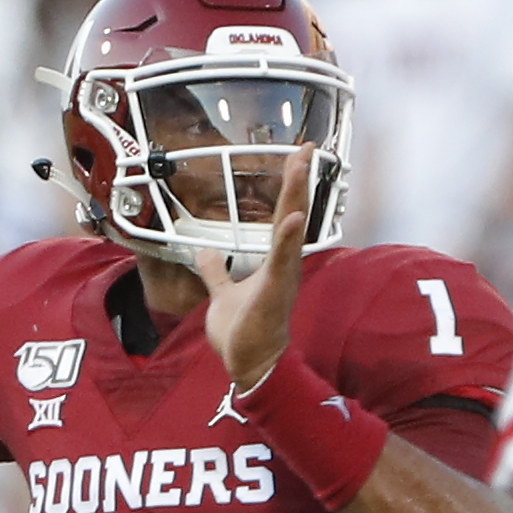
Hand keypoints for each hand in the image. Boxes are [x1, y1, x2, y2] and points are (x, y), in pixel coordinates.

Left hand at [194, 144, 312, 390]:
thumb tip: (206, 252)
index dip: (290, 185)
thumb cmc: (242, 333)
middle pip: (293, 213)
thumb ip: (215, 273)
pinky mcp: (273, 294)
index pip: (283, 215)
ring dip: (296, 197)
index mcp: (274, 262)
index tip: (297, 155)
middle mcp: (283, 265)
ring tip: (300, 166)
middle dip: (299, 180)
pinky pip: (282, 263)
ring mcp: (281, 278)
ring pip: (291, 231)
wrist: (249, 365)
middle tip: (307, 147)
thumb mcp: (222, 295)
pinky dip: (287, 240)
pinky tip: (292, 218)